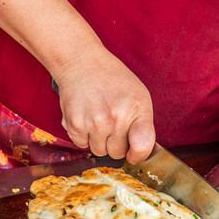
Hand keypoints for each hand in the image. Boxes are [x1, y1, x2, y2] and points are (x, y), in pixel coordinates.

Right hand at [53, 47, 155, 162]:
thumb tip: (141, 154)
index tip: (134, 152)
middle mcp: (115, 117)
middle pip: (117, 153)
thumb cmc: (113, 80)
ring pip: (99, 151)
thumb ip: (144, 126)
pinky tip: (86, 118)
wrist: (82, 63)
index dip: (138, 155)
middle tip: (112, 124)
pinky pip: (81, 145)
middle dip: (116, 144)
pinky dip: (83, 136)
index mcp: (136, 109)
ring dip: (99, 141)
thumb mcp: (139, 97)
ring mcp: (94, 122)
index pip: (142, 148)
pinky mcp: (74, 124)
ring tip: (99, 119)